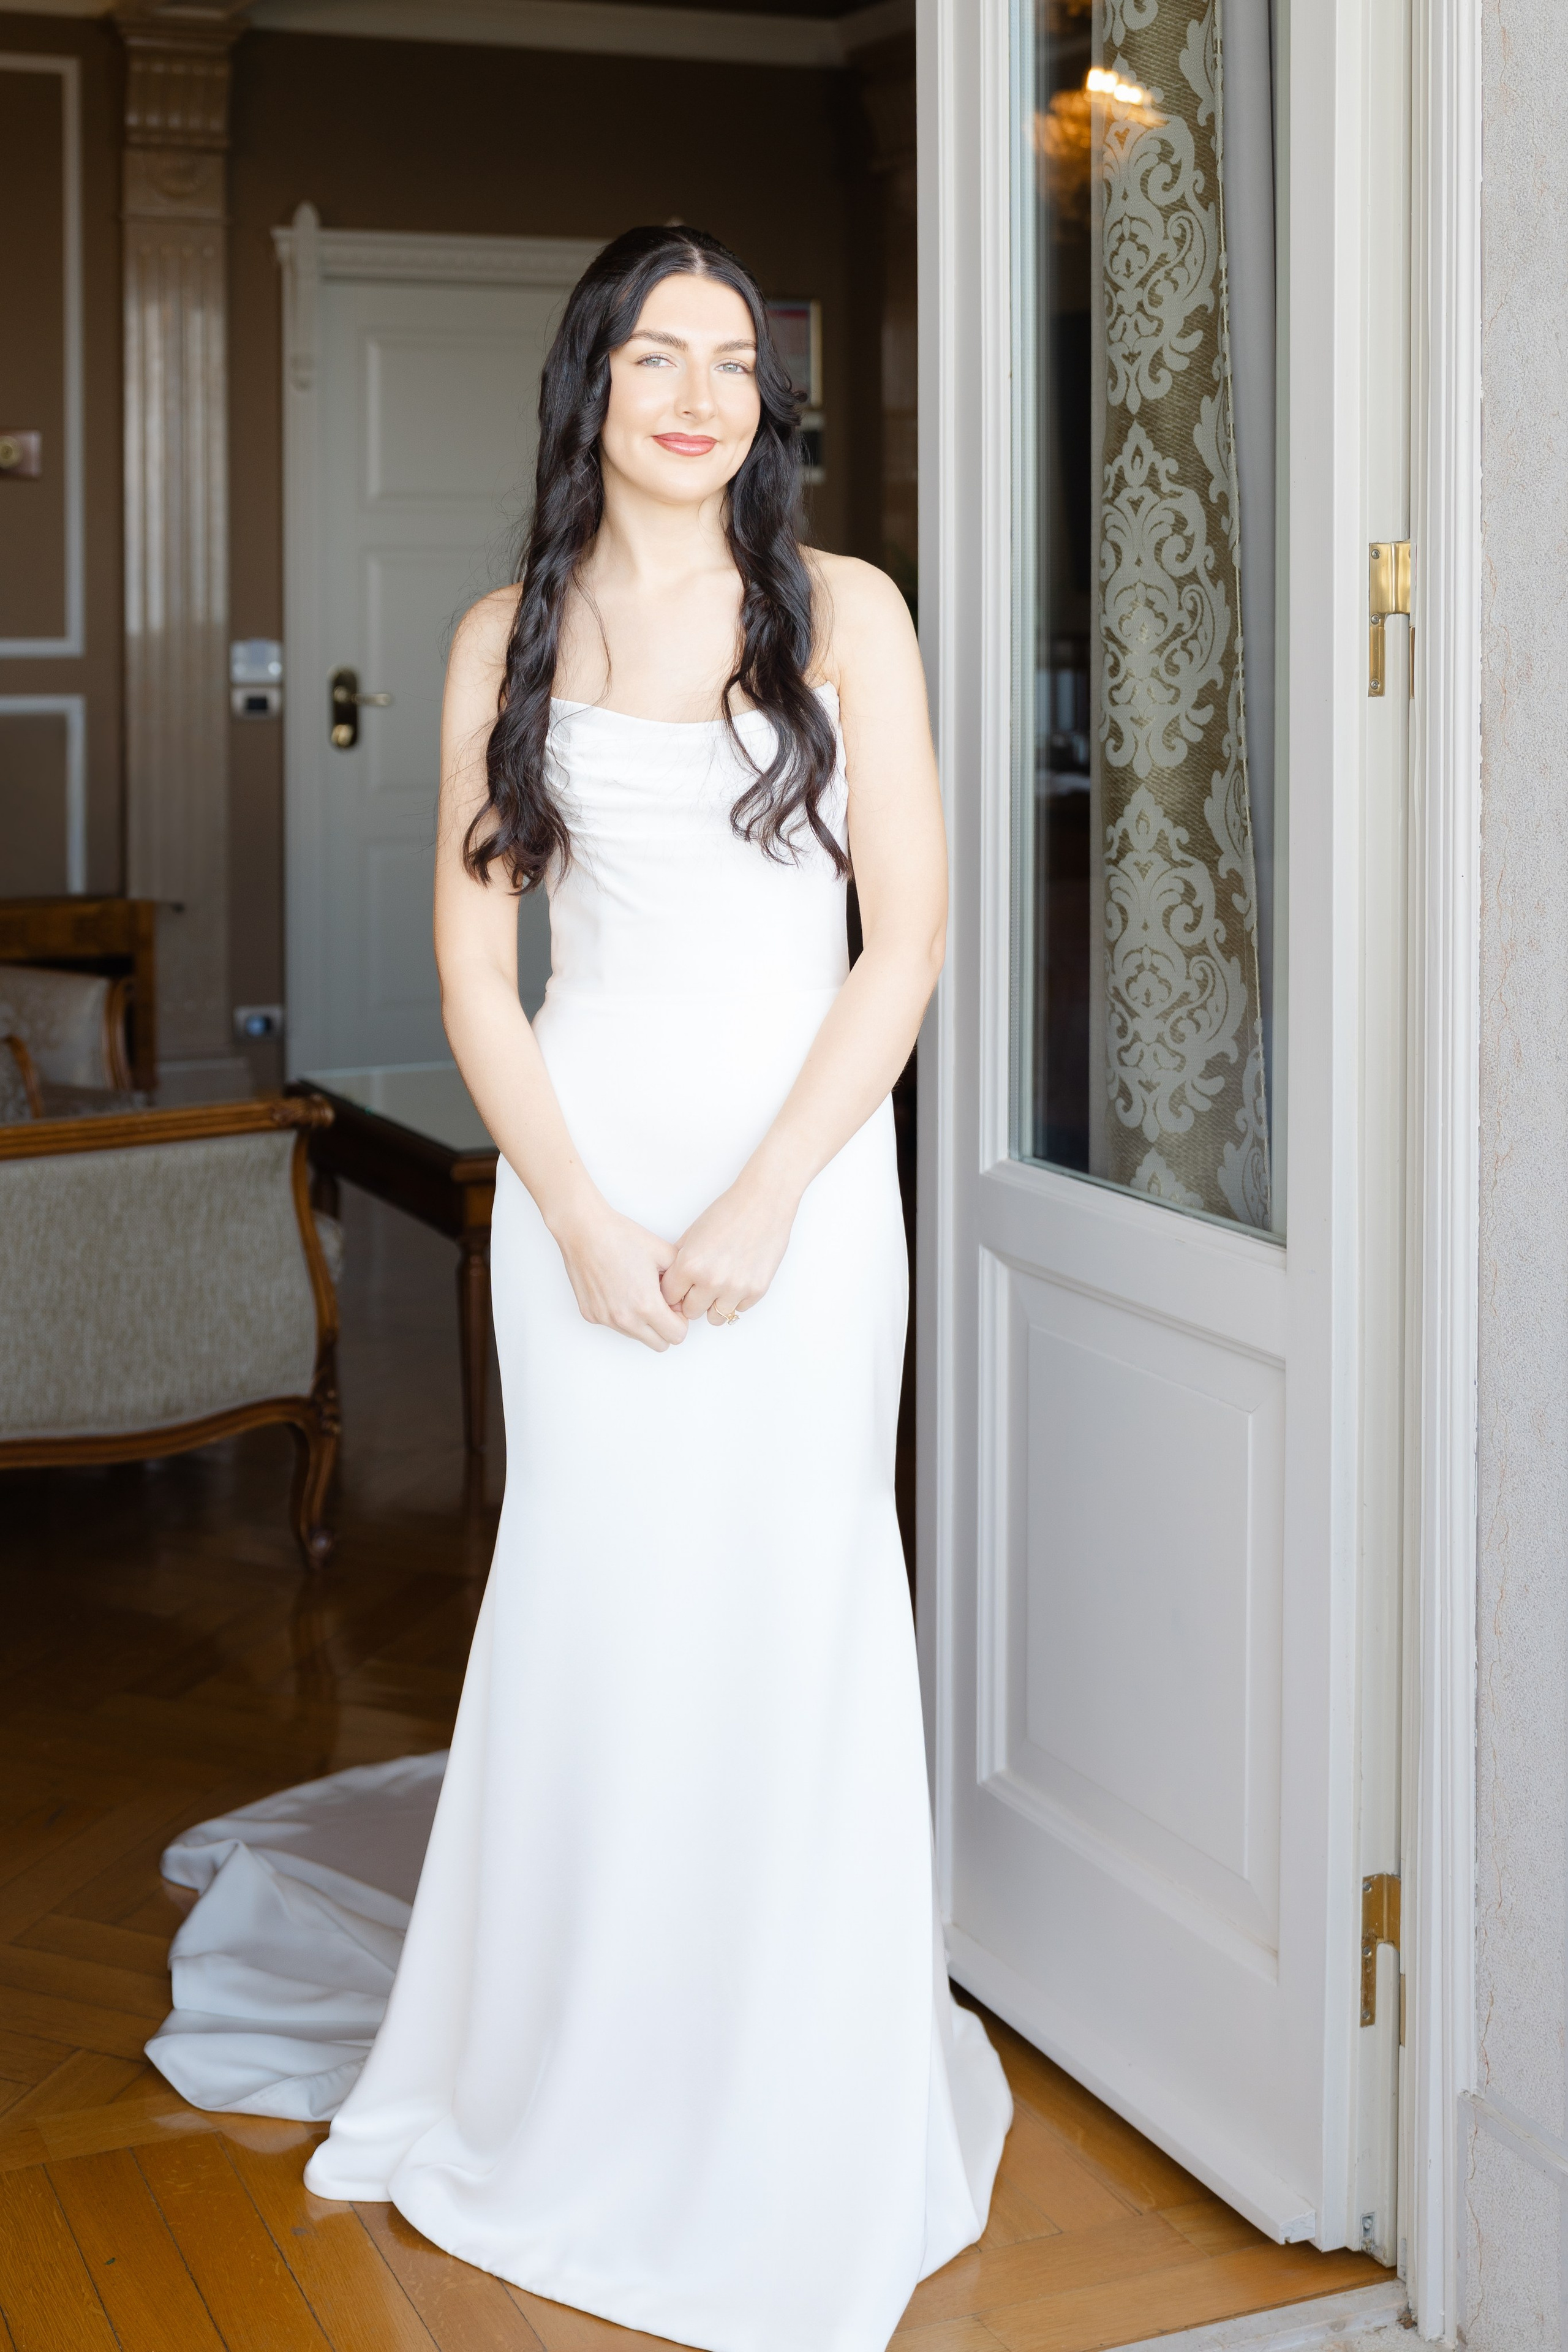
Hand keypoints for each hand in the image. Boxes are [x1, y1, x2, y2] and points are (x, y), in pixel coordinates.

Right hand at [550, 1197, 689, 1351]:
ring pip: (637, 1336)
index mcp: (646, 1305)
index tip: (675, 1304)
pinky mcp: (591, 1315)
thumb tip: (683, 1298)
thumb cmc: (621, 1237)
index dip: (681, 1320)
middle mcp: (624, 1319)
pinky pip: (616, 1325)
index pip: (677, 1336)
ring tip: (638, 1291)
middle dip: (666, 1327)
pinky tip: (620, 1289)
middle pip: (659, 1345)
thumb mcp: (664, 1253)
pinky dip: (623, 1314)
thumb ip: (682, 1282)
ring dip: (644, 1322)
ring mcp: (605, 1319)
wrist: (584, 1230)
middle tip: (661, 1302)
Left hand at [661, 1173, 797, 1325]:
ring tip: (720, 1285)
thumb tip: (669, 1285)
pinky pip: (738, 1309)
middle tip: (700, 1285)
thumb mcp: (692, 1233)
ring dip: (714, 1304)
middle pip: (690, 1312)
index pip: (669, 1298)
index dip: (674, 1292)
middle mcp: (711, 1281)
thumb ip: (679, 1261)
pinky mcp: (757, 1290)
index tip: (680, 1287)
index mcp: (690, 1265)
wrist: (764, 1201)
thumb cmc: (728, 1212)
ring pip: (714, 1318)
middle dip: (692, 1300)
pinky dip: (736, 1299)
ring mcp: (735, 1288)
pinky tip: (738, 1277)